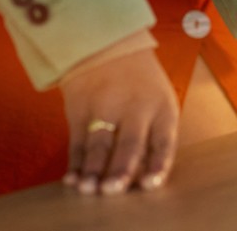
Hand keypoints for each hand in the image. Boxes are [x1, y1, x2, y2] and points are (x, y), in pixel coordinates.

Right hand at [60, 47, 178, 195]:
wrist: (106, 44)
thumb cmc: (140, 83)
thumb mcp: (159, 100)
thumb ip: (154, 137)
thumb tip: (141, 180)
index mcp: (161, 107)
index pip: (163, 139)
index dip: (157, 163)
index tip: (150, 184)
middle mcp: (135, 107)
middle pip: (129, 142)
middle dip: (121, 169)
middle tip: (113, 190)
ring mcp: (105, 107)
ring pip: (99, 145)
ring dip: (93, 170)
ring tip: (89, 190)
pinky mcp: (80, 110)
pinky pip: (77, 142)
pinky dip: (75, 163)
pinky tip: (73, 179)